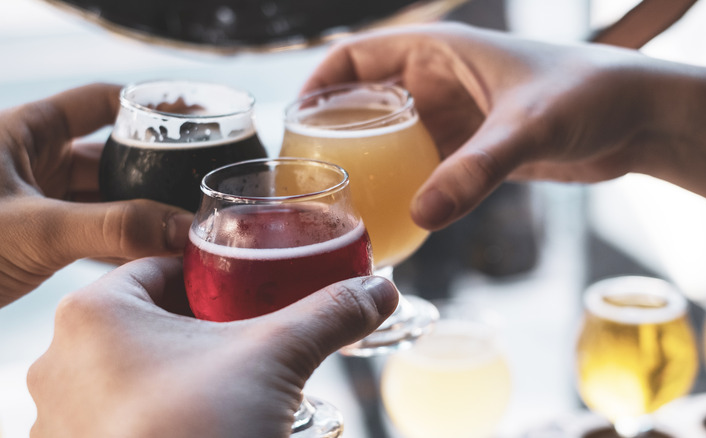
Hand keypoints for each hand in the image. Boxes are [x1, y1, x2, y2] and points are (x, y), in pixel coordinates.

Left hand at [0, 84, 192, 305]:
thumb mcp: (34, 228)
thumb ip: (114, 227)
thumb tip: (182, 228)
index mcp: (27, 132)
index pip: (103, 103)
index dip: (151, 107)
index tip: (197, 123)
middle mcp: (33, 161)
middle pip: (112, 157)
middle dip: (155, 174)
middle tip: (198, 189)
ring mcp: (34, 202)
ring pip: (104, 200)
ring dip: (140, 216)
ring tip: (182, 230)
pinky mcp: (33, 240)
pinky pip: (89, 234)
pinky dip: (119, 246)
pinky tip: (149, 260)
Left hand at [27, 257, 398, 437]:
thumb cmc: (197, 430)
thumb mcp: (277, 355)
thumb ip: (329, 312)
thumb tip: (377, 290)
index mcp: (97, 313)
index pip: (163, 267)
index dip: (213, 275)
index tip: (246, 285)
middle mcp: (63, 360)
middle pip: (151, 319)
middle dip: (203, 326)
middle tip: (246, 336)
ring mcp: (64, 415)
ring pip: (133, 368)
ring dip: (180, 370)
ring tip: (228, 382)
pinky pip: (121, 413)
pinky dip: (159, 409)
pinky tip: (201, 421)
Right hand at [303, 23, 705, 229]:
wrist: (642, 117)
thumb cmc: (592, 95)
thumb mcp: (530, 128)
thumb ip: (477, 170)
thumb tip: (421, 215)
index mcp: (442, 51)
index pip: (358, 57)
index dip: (319, 85)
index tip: (291, 124)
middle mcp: (442, 80)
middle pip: (367, 103)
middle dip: (335, 134)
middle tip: (307, 177)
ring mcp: (458, 116)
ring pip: (394, 139)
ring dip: (370, 166)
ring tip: (340, 203)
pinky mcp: (477, 148)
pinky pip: (427, 166)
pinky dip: (406, 187)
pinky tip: (392, 216)